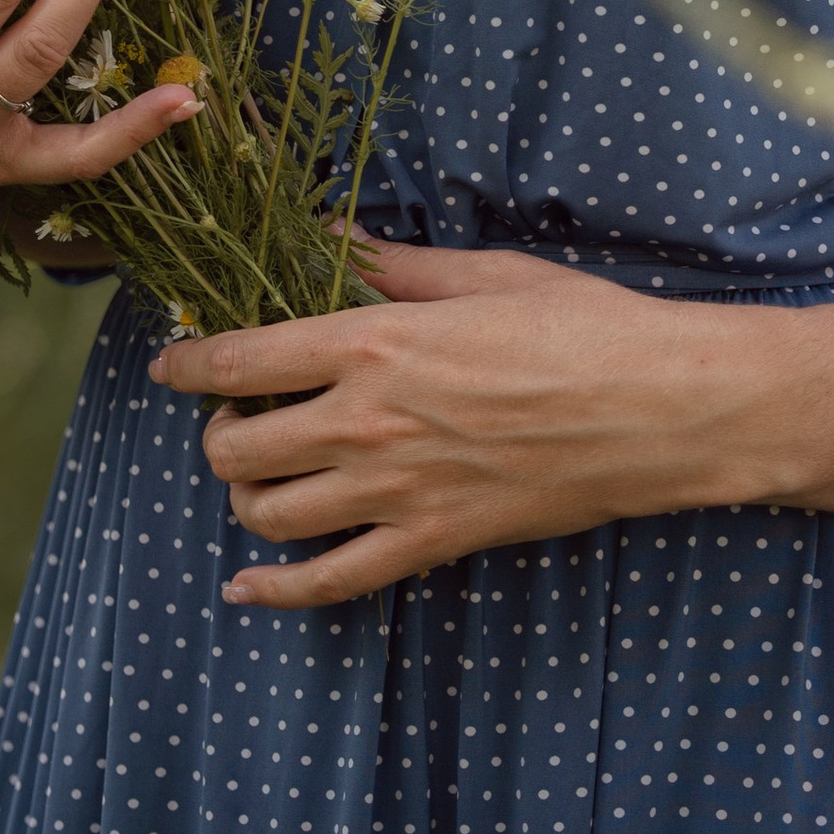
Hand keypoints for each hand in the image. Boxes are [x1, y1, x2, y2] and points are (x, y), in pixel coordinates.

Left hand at [151, 245, 779, 608]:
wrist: (662, 409)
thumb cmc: (585, 326)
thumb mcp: (485, 276)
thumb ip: (394, 269)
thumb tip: (331, 241)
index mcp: (375, 342)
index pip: (239, 360)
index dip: (188, 364)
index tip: (172, 364)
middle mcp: (368, 421)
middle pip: (236, 446)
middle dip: (219, 432)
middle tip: (238, 418)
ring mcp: (396, 491)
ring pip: (268, 515)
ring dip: (246, 496)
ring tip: (262, 476)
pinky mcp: (431, 543)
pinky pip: (327, 583)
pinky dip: (273, 593)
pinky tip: (245, 589)